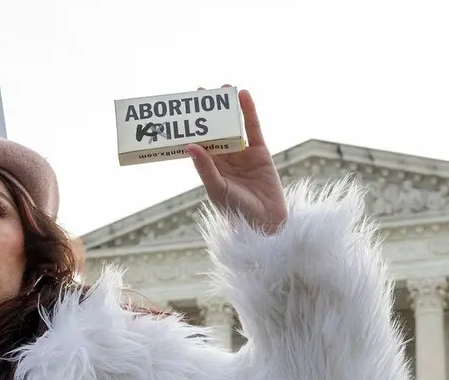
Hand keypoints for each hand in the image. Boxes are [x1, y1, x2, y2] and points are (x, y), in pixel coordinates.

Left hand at [186, 89, 286, 233]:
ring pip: (234, 127)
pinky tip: (245, 96)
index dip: (190, 127)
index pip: (197, 142)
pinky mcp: (260, 153)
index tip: (181, 109)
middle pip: (214, 131)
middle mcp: (224, 159)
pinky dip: (249, 113)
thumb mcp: (218, 189)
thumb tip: (189, 145)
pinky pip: (253, 129)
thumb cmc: (237, 211)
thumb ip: (205, 168)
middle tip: (201, 91)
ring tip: (224, 88)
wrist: (266, 222)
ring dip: (229, 108)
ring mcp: (242, 155)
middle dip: (208, 113)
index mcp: (209, 168)